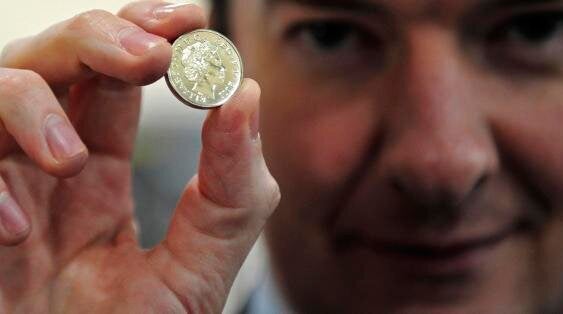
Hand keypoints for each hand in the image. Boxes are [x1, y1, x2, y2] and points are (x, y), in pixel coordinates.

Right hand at [0, 1, 279, 312]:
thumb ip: (232, 189)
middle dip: (96, 38)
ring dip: (28, 104)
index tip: (189, 21)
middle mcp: (43, 168)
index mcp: (99, 170)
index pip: (113, 75)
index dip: (143, 34)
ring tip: (72, 159)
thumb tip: (248, 95)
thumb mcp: (200, 267)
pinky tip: (16, 234)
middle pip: (52, 59)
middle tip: (150, 56)